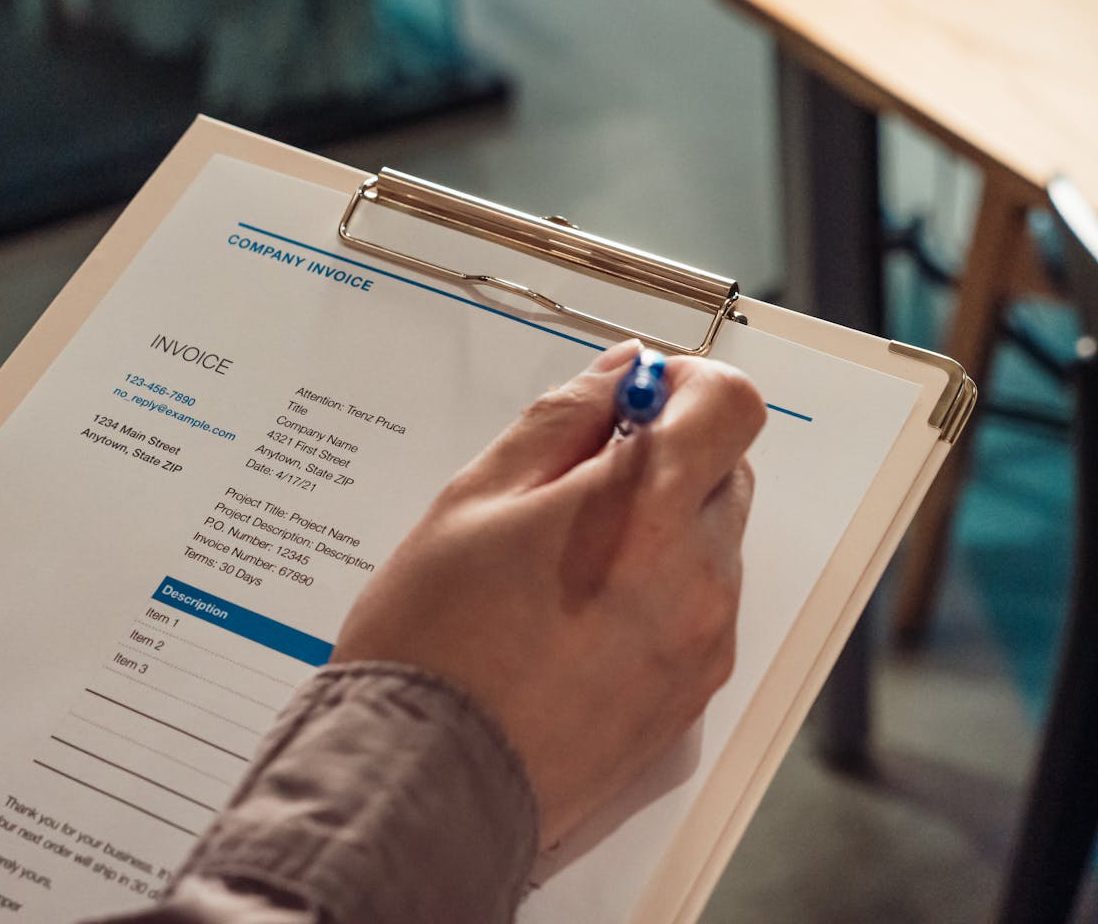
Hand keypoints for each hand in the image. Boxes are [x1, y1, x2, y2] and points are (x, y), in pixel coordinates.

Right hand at [333, 341, 764, 844]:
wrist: (430, 783)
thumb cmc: (433, 644)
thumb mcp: (473, 501)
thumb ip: (559, 423)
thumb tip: (618, 377)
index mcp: (646, 513)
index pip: (731, 407)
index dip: (685, 387)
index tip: (634, 402)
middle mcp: (697, 577)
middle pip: (725, 473)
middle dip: (666, 460)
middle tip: (577, 487)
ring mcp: (702, 643)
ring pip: (711, 544)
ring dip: (660, 531)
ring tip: (564, 569)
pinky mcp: (691, 696)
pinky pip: (700, 611)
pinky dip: (659, 593)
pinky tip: (578, 621)